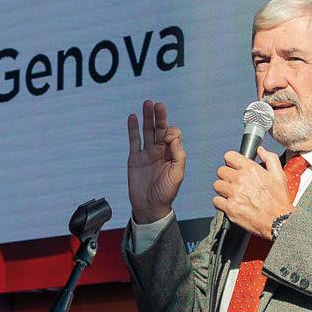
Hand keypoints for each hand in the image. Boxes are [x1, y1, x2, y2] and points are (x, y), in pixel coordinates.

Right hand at [127, 100, 185, 223]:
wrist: (150, 207)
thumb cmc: (166, 192)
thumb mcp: (177, 175)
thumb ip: (178, 155)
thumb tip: (173, 137)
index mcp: (172, 153)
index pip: (172, 135)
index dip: (171, 132)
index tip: (168, 139)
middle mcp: (160, 151)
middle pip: (159, 129)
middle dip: (159, 117)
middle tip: (157, 105)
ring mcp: (146, 153)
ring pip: (147, 131)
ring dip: (147, 118)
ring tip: (147, 104)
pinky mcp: (135, 158)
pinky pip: (134, 141)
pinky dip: (132, 129)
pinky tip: (133, 117)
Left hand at [212, 146, 294, 238]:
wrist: (278, 221)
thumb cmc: (279, 200)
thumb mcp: (279, 175)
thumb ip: (269, 158)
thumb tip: (260, 150)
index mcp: (251, 169)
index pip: (229, 156)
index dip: (231, 161)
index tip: (233, 166)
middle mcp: (240, 180)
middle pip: (221, 171)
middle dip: (227, 175)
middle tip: (234, 182)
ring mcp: (233, 194)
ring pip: (217, 185)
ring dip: (223, 188)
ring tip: (232, 193)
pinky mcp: (230, 208)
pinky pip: (216, 201)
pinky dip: (221, 202)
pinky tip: (230, 203)